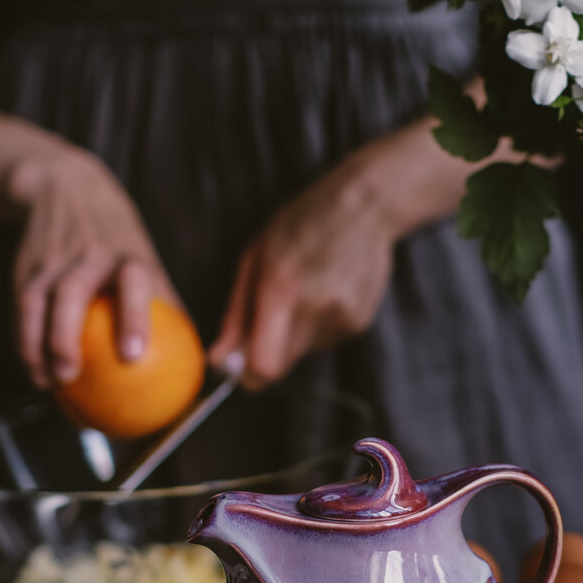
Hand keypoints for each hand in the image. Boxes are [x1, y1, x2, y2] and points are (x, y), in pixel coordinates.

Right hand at [8, 149, 179, 387]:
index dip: (133, 318)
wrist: (67, 189)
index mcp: (127, 254)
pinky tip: (33, 369)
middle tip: (71, 374)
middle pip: (72, 293)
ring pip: (36, 303)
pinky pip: (19, 309)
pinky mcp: (26, 268)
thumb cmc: (118, 239)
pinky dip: (23, 341)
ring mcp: (54, 261)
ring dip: (36, 345)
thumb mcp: (146, 257)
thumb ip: (166, 301)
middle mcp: (88, 255)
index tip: (133, 355)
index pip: (132, 283)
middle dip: (66, 336)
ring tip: (46, 382)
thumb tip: (194, 355)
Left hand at [208, 161, 396, 389]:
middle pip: (282, 366)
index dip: (248, 374)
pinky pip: (323, 341)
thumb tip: (218, 361)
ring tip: (303, 291)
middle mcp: (316, 309)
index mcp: (282, 289)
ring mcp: (342, 319)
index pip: (264, 366)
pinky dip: (316, 326)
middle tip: (266, 318)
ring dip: (292, 334)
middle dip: (266, 353)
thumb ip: (236, 315)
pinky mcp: (359, 323)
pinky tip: (324, 291)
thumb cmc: (300, 225)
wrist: (365, 208)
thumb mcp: (255, 258)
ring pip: (302, 353)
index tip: (239, 365)